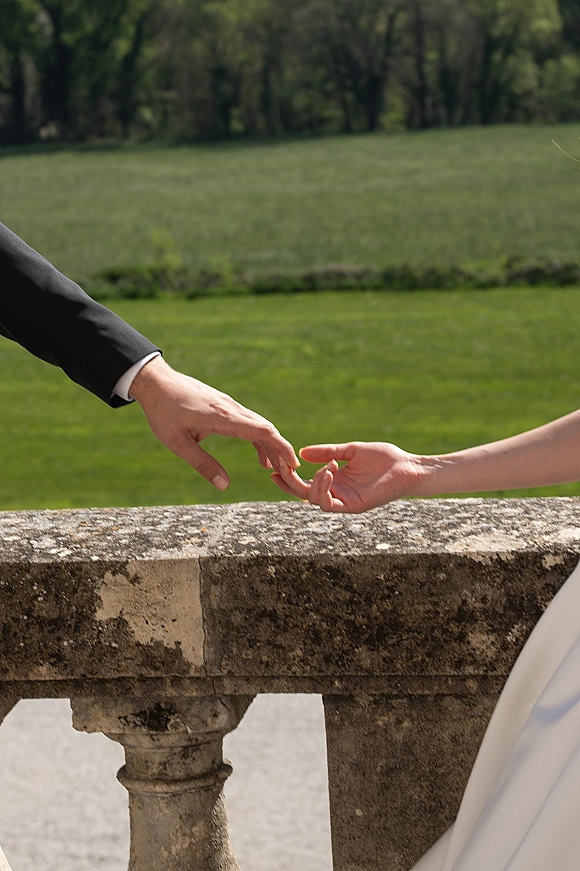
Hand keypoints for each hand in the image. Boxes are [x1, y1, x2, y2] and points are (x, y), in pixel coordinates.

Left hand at [130, 356, 298, 489]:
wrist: (156, 381)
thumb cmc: (163, 412)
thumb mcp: (177, 443)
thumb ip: (202, 464)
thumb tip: (224, 485)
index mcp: (223, 418)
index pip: (262, 431)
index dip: (280, 448)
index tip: (292, 464)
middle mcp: (231, 409)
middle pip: (266, 428)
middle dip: (280, 450)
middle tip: (289, 473)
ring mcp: (229, 405)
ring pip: (259, 424)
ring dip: (270, 445)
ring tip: (276, 468)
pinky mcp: (224, 405)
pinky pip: (249, 422)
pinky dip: (259, 438)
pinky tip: (259, 454)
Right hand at [272, 442, 421, 512]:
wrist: (407, 466)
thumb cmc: (384, 458)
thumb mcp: (351, 450)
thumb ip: (327, 452)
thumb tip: (302, 453)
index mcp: (335, 480)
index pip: (305, 483)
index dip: (288, 478)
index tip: (276, 466)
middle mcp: (337, 493)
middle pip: (303, 494)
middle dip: (290, 483)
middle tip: (283, 469)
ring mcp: (344, 501)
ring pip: (314, 500)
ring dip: (313, 483)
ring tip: (326, 466)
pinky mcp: (353, 507)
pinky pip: (329, 504)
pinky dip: (324, 489)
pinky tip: (329, 471)